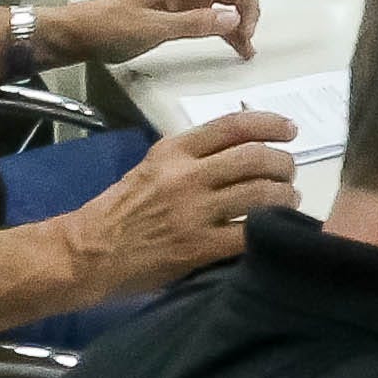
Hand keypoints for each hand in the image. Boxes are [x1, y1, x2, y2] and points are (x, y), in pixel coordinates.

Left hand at [46, 0, 285, 65]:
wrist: (84, 34)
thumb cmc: (115, 26)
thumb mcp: (154, 27)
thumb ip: (196, 23)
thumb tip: (234, 20)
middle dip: (251, 8)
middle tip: (249, 36)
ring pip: (232, 1)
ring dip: (243, 22)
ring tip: (244, 49)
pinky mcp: (186, 10)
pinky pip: (219, 15)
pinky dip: (231, 30)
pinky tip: (239, 49)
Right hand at [52, 107, 298, 293]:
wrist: (87, 254)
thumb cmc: (121, 210)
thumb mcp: (152, 168)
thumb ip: (193, 156)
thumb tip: (245, 147)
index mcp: (173, 151)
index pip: (233, 126)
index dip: (270, 124)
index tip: (290, 131)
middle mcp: (185, 177)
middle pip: (255, 158)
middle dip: (283, 164)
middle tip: (288, 174)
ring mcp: (192, 213)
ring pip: (260, 195)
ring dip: (284, 197)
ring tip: (287, 201)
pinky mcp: (196, 248)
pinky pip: (248, 234)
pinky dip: (269, 231)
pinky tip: (272, 231)